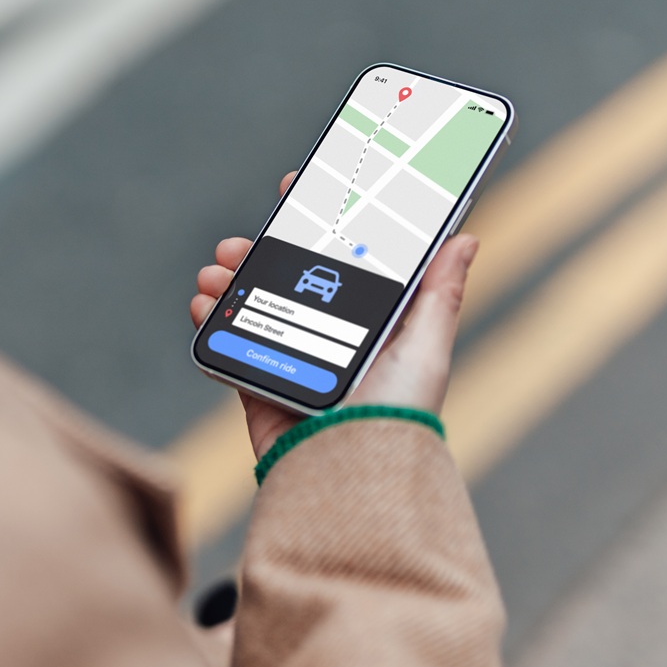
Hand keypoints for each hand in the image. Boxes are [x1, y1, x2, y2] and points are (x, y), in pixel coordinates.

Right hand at [190, 172, 479, 458]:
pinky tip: (201, 303)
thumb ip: (438, 293)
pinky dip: (209, 319)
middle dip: (259, 250)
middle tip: (242, 241)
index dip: (317, 222)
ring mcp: (291, 358)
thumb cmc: (396, 414)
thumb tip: (466, 238)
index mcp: (369, 320)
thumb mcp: (426, 346)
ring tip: (215, 272)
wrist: (350, 475)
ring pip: (252, 303)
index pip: (340, 259)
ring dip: (228, 280)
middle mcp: (328, 335)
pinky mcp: (260, 384)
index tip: (295, 191)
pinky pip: (228, 344)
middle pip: (287, 276)